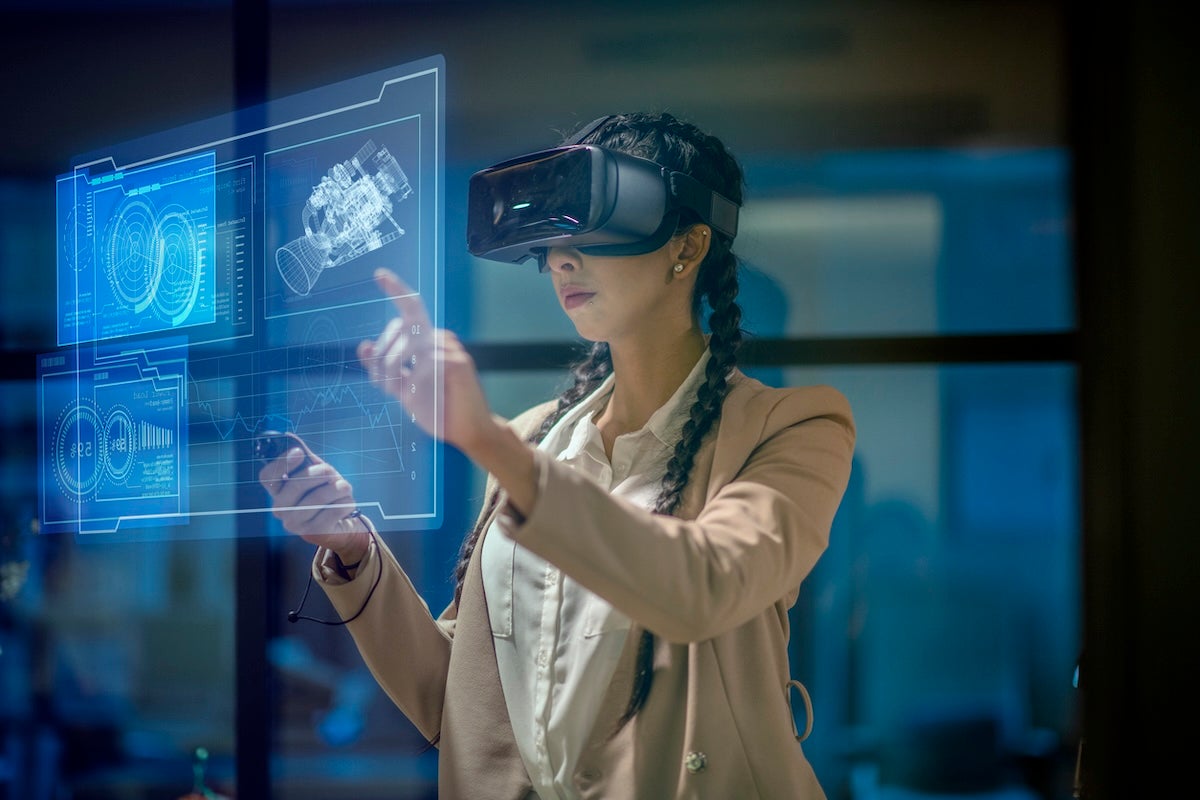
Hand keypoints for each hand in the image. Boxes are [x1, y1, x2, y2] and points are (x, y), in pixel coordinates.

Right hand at [258, 440, 369, 563]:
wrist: (339, 522)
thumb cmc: (325, 493)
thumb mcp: (316, 474)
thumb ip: (307, 460)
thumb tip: (294, 442)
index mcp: (277, 492)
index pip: (267, 476)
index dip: (282, 462)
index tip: (299, 452)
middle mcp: (280, 509)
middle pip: (295, 485)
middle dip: (318, 473)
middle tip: (330, 471)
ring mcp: (295, 524)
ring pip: (317, 498)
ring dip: (337, 487)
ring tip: (345, 486)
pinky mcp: (314, 533)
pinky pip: (333, 510)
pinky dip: (345, 502)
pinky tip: (346, 501)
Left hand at [357, 268, 500, 455]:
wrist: (469, 431)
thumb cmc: (438, 408)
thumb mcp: (403, 387)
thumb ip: (383, 369)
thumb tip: (363, 347)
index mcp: (428, 340)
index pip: (411, 308)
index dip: (396, 289)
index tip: (379, 274)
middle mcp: (440, 338)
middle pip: (397, 330)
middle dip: (381, 359)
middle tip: (384, 385)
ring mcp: (450, 349)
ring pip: (404, 349)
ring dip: (391, 374)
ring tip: (400, 393)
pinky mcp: (457, 363)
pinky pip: (421, 366)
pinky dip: (413, 384)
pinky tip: (422, 397)